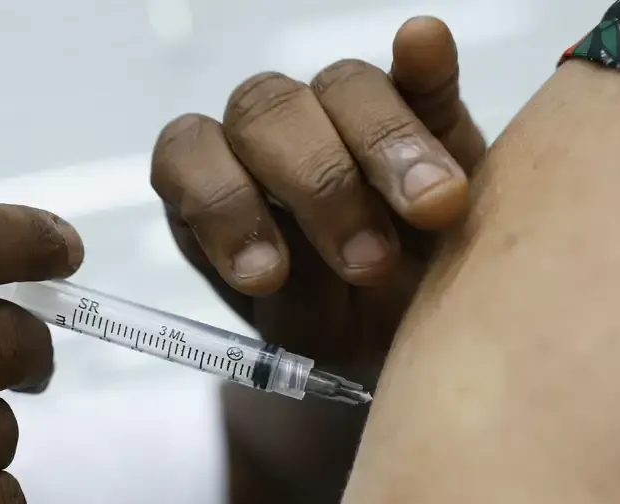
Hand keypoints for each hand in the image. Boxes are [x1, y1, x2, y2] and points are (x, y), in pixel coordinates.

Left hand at [151, 17, 485, 379]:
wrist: (424, 330)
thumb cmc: (344, 330)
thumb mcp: (308, 341)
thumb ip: (293, 304)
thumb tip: (289, 270)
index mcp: (218, 191)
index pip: (188, 159)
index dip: (219, 205)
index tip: (268, 274)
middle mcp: (269, 141)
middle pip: (264, 114)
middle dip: (317, 184)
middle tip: (370, 262)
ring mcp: (344, 115)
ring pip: (342, 87)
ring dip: (383, 143)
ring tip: (432, 211)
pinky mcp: (424, 109)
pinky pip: (419, 73)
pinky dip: (423, 61)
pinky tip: (425, 47)